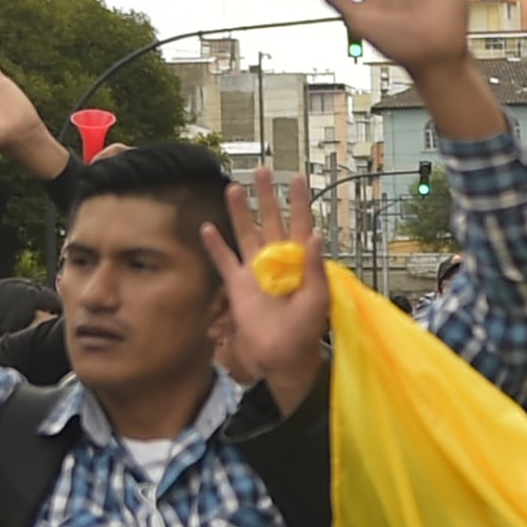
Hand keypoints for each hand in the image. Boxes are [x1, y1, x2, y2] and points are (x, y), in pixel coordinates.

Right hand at [203, 149, 332, 412]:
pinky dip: (216, 245)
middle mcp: (277, 259)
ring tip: (234, 188)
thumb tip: (315, 234)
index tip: (297, 178)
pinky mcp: (237, 284)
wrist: (282, 355)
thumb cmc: (306, 329)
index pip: (301, 223)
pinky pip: (224, 260)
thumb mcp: (318, 297)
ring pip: (246, 233)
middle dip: (267, 196)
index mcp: (300, 260)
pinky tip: (208, 228)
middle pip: (271, 220)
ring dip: (240, 212)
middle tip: (263, 171)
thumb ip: (315, 266)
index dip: (300, 202)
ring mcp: (256, 270)